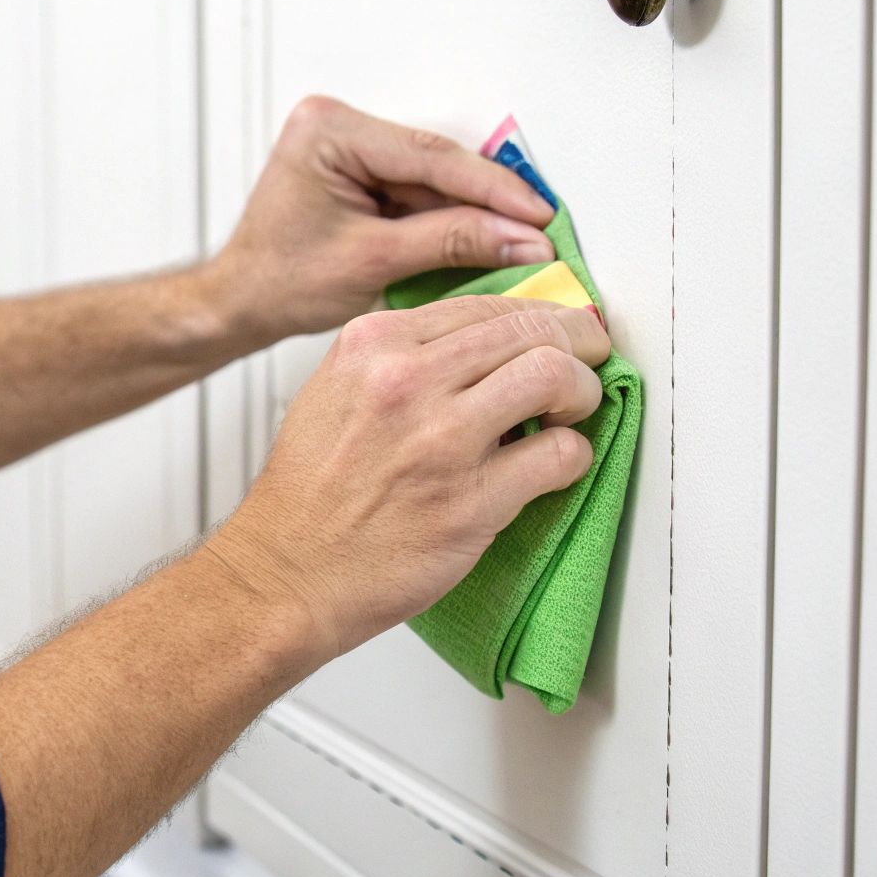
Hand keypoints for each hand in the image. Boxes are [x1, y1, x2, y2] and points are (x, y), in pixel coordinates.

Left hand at [200, 96, 556, 346]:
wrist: (240, 303)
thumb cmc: (278, 283)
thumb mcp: (373, 261)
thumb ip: (450, 243)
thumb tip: (519, 239)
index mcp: (328, 131)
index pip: (429, 155)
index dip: (492, 187)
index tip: (537, 214)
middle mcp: (338, 127)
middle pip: (436, 163)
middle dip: (488, 201)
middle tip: (540, 231)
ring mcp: (350, 147)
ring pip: (433, 179)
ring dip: (474, 212)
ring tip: (523, 241)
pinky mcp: (360, 172)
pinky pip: (419, 192)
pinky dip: (450, 219)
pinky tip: (485, 240)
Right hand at [203, 294, 609, 658]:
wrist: (286, 573)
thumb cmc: (310, 493)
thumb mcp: (337, 389)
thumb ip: (401, 357)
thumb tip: (485, 346)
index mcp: (373, 344)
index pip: (485, 303)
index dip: (538, 315)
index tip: (558, 330)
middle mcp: (406, 380)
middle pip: (532, 329)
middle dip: (580, 341)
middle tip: (591, 360)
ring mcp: (440, 440)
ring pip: (555, 376)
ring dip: (584, 391)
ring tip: (575, 411)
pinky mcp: (470, 502)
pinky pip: (561, 455)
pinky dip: (575, 455)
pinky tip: (557, 463)